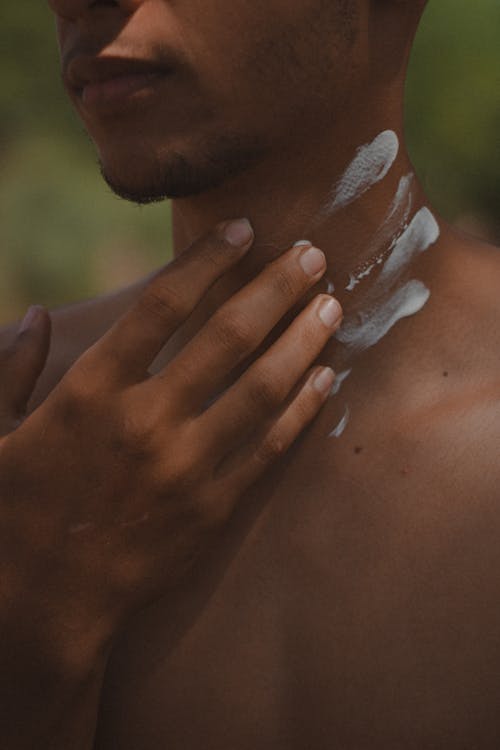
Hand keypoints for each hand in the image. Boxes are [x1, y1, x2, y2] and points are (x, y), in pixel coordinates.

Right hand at [0, 219, 341, 663]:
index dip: (206, 260)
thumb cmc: (13, 515)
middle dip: (275, 287)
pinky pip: (268, 449)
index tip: (242, 229)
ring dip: (302, 341)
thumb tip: (35, 314)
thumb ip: (10, 369)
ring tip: (332, 306)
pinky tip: (325, 380)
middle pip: (227, 336)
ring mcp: (185, 467)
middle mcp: (144, 421)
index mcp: (89, 393)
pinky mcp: (212, 508)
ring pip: (261, 389)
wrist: (44, 606)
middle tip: (312, 254)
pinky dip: (301, 411)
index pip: (161, 305)